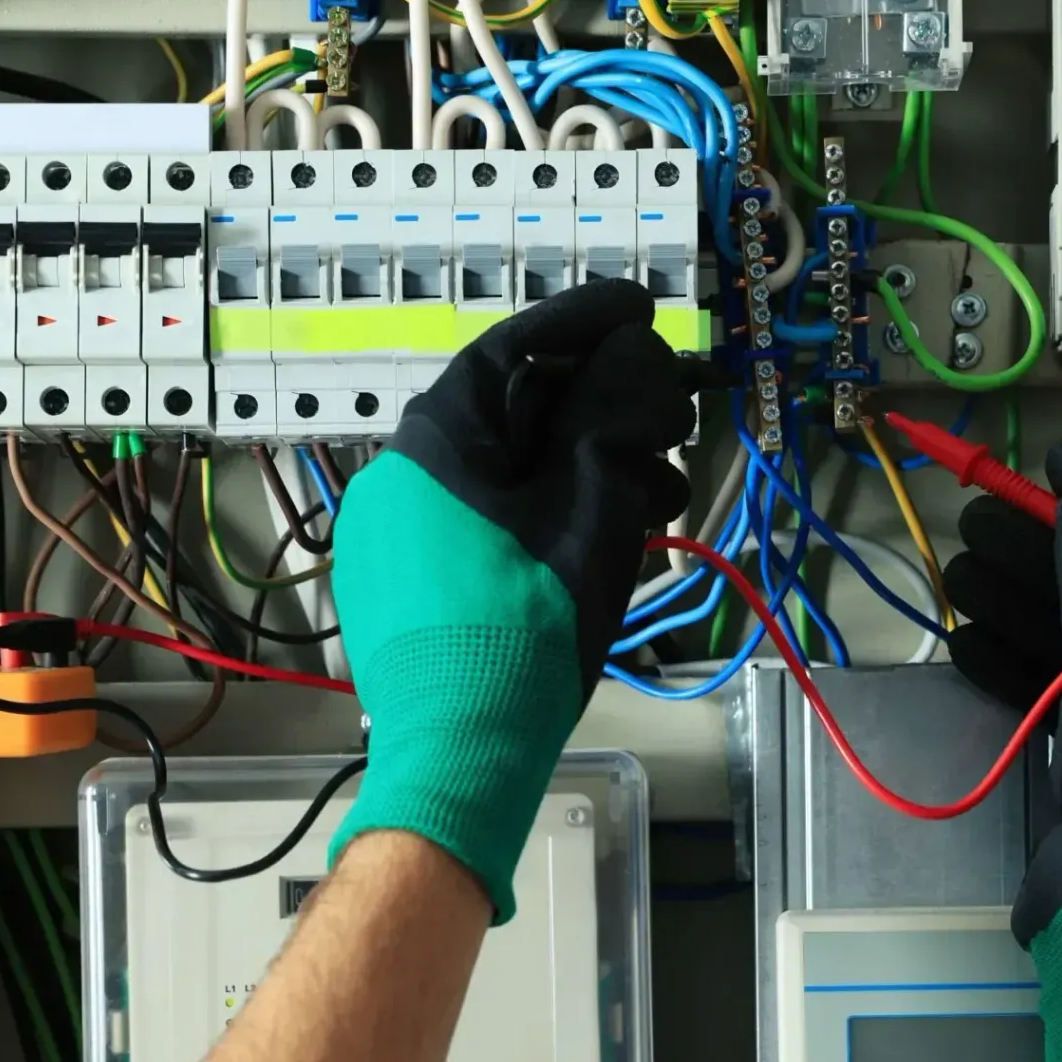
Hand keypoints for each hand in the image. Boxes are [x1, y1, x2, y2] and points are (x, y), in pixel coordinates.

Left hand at [329, 279, 697, 919]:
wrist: (458, 750)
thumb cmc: (526, 628)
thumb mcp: (592, 508)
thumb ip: (615, 415)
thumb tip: (633, 356)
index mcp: (432, 440)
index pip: (511, 346)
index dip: (584, 321)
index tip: (640, 311)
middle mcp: (397, 476)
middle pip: (511, 412)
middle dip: (600, 409)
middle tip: (670, 417)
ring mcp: (392, 536)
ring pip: (504, 474)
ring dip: (584, 471)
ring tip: (659, 497)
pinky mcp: (402, 587)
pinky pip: (481, 525)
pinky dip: (543, 516)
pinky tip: (602, 544)